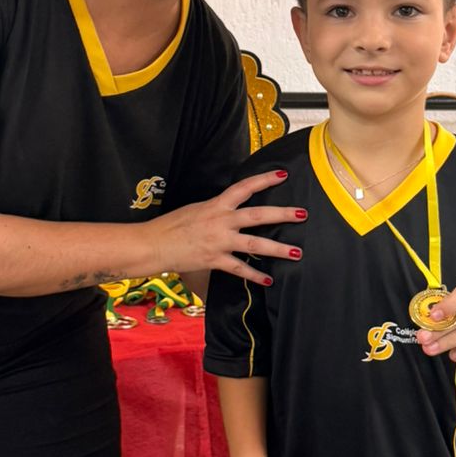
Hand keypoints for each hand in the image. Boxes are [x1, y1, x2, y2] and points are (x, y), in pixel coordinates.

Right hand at [145, 169, 306, 286]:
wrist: (153, 244)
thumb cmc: (171, 226)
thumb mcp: (196, 209)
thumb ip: (217, 210)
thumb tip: (232, 211)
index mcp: (216, 205)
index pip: (244, 188)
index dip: (263, 180)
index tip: (282, 175)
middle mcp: (221, 221)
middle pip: (257, 215)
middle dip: (281, 214)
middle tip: (302, 213)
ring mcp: (219, 242)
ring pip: (254, 245)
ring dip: (277, 249)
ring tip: (297, 252)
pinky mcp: (214, 260)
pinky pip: (239, 269)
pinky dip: (254, 276)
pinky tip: (268, 281)